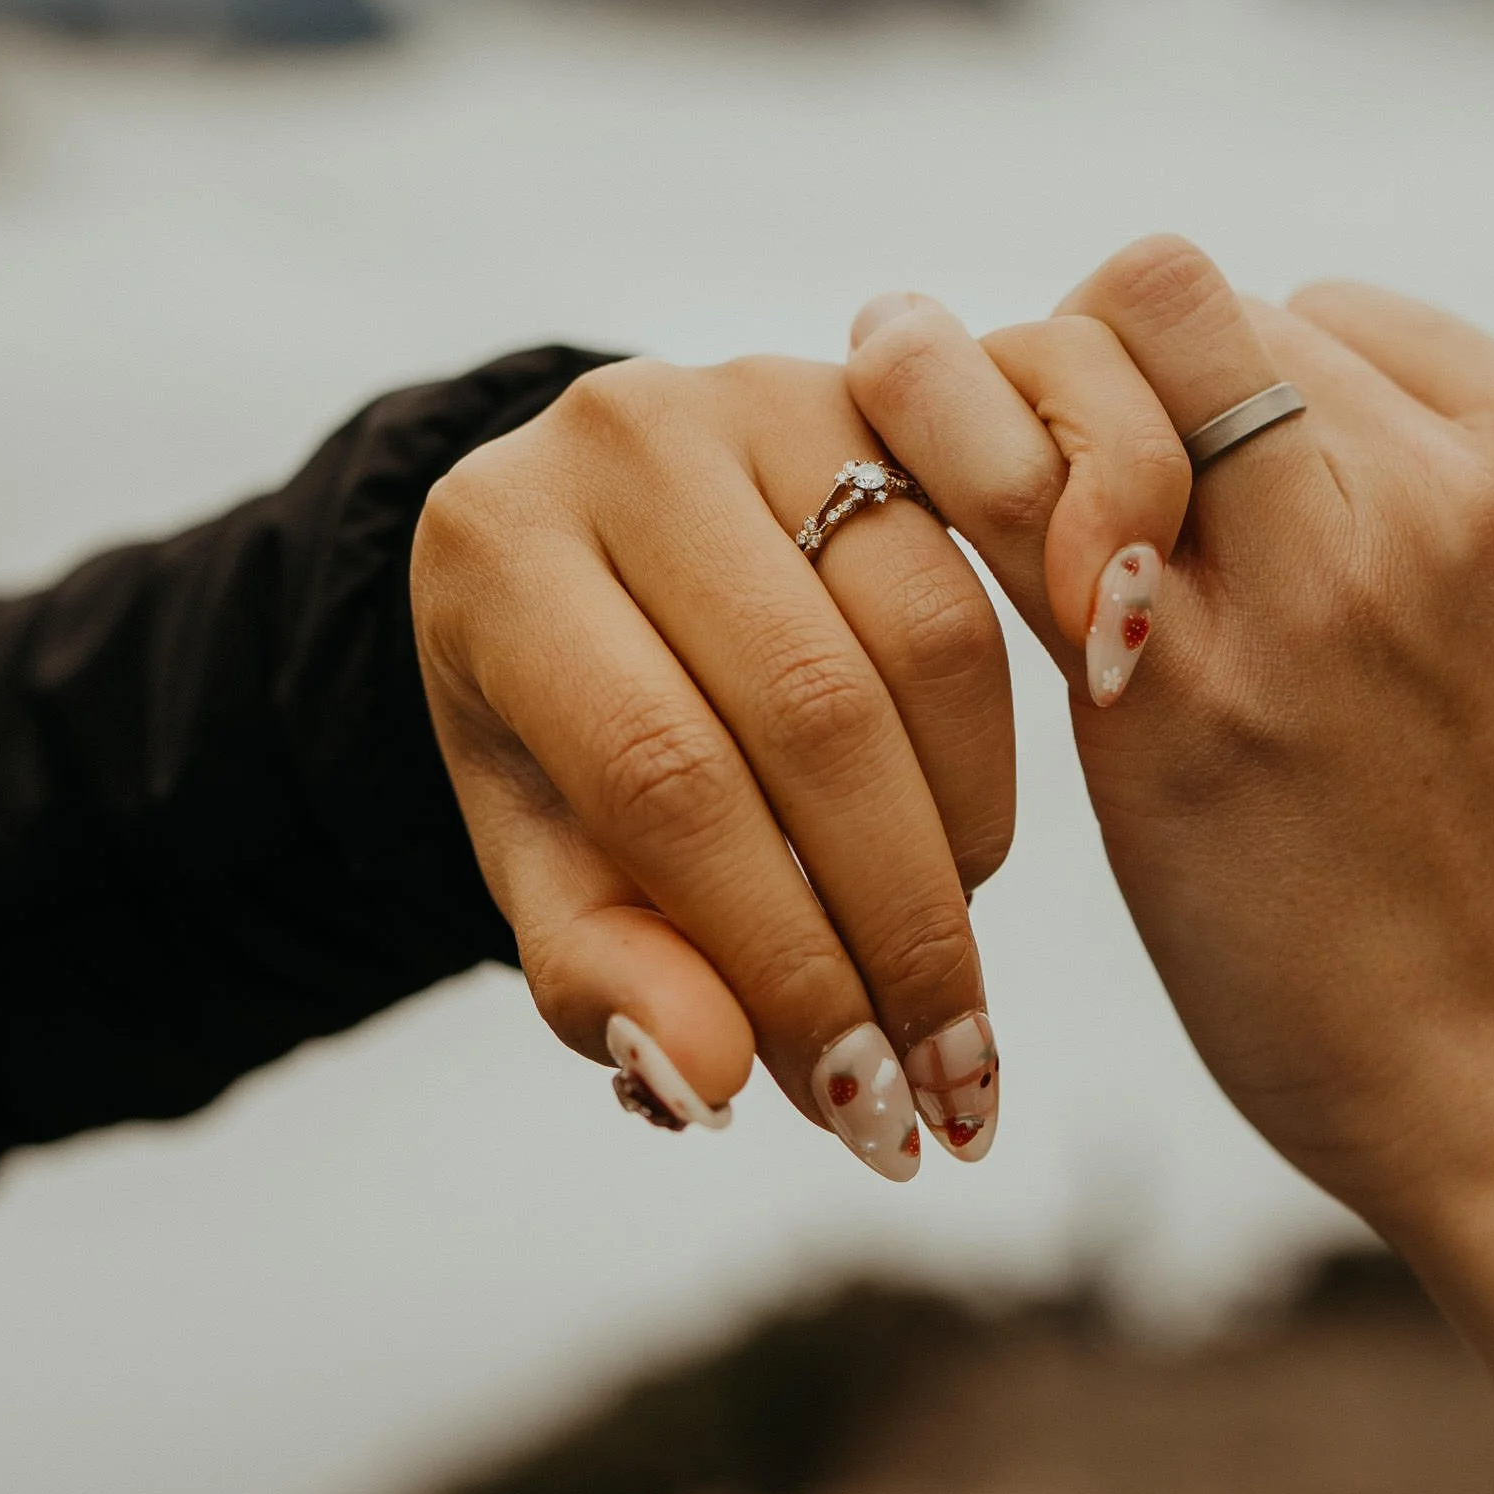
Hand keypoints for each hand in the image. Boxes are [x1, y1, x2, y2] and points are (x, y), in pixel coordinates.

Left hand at [412, 358, 1012, 1181]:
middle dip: (896, 925)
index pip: (663, 775)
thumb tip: (707, 1079)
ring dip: (959, 840)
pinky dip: (995, 749)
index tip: (856, 1102)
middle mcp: (626, 437)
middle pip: (812, 709)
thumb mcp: (540, 853)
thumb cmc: (560, 723)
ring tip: (944, 976)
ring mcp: (766, 392)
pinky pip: (984, 578)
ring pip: (926, 638)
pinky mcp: (884, 397)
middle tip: (941, 1081)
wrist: (592, 546)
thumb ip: (603, 970)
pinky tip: (965, 851)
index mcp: (498, 550)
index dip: (778, 952)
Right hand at [850, 241, 1493, 1493]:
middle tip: (1117, 514)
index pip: (1108, 327)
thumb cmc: (1279, 937)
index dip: (1018, 381)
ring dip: (1239, 397)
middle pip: (1194, 299)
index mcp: (1264, 607)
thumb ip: (1037, 534)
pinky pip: (1402, 344)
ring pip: (1293, 313)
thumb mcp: (1117, 753)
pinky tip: (1335, 526)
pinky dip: (1347, 406)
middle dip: (1125, 386)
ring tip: (1240, 542)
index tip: (999, 466)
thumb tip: (914, 334)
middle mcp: (1406, 524)